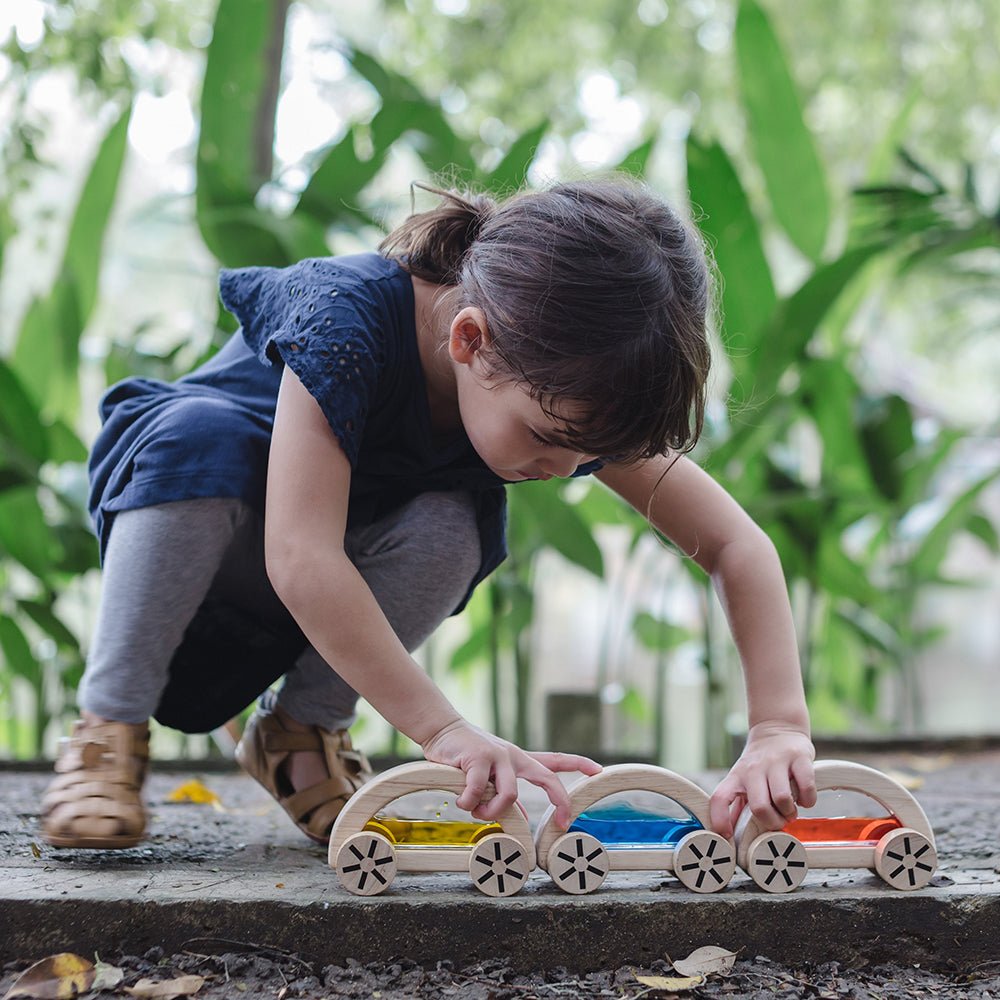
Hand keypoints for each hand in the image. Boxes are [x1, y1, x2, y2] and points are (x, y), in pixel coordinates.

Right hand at [421, 718, 601, 829]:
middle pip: (547, 778)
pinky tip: (461, 801)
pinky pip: (477, 793)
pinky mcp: (478, 758)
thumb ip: (507, 794)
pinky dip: (468, 803)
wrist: (442, 730)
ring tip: (477, 812)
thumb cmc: (466, 756)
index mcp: (520, 760)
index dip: (580, 764)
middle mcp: (513, 756)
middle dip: (561, 800)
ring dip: (492, 811)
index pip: (556, 760)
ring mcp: (497, 756)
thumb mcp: (491, 775)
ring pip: (510, 794)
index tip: (599, 771)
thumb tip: (523, 819)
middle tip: (564, 821)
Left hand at [709, 722, 815, 838]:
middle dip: (773, 822)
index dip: (720, 819)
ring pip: (782, 798)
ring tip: (790, 809)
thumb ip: (737, 805)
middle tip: (779, 820)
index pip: (720, 797)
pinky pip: (806, 787)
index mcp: (737, 776)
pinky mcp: (799, 758)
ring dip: (790, 812)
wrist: (776, 728)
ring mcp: (776, 762)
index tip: (728, 835)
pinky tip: (805, 799)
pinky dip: (808, 801)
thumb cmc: (759, 763)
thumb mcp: (743, 779)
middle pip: (759, 806)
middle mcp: (754, 768)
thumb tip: (729, 834)